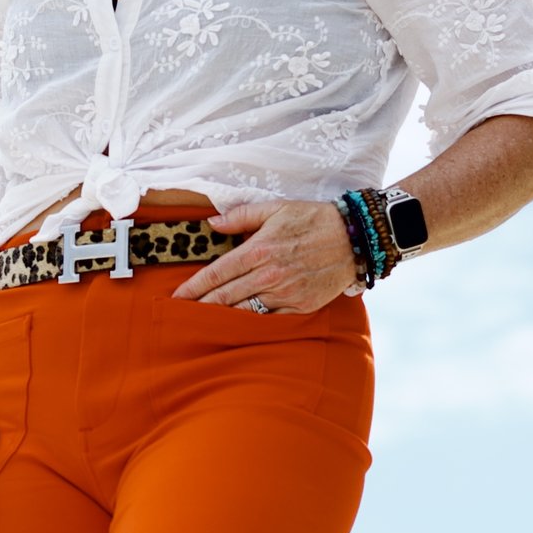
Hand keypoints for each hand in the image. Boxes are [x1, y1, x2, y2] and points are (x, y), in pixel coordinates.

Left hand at [175, 196, 359, 312]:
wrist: (355, 238)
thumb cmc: (313, 219)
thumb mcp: (276, 208)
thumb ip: (241, 216)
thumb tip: (212, 223)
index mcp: (258, 250)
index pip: (216, 273)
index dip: (193, 287)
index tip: (176, 297)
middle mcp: (268, 275)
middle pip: (224, 297)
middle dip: (199, 307)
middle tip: (181, 315)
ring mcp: (285, 294)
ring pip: (244, 311)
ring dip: (222, 317)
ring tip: (203, 321)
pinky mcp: (300, 307)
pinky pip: (268, 318)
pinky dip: (251, 321)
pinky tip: (238, 324)